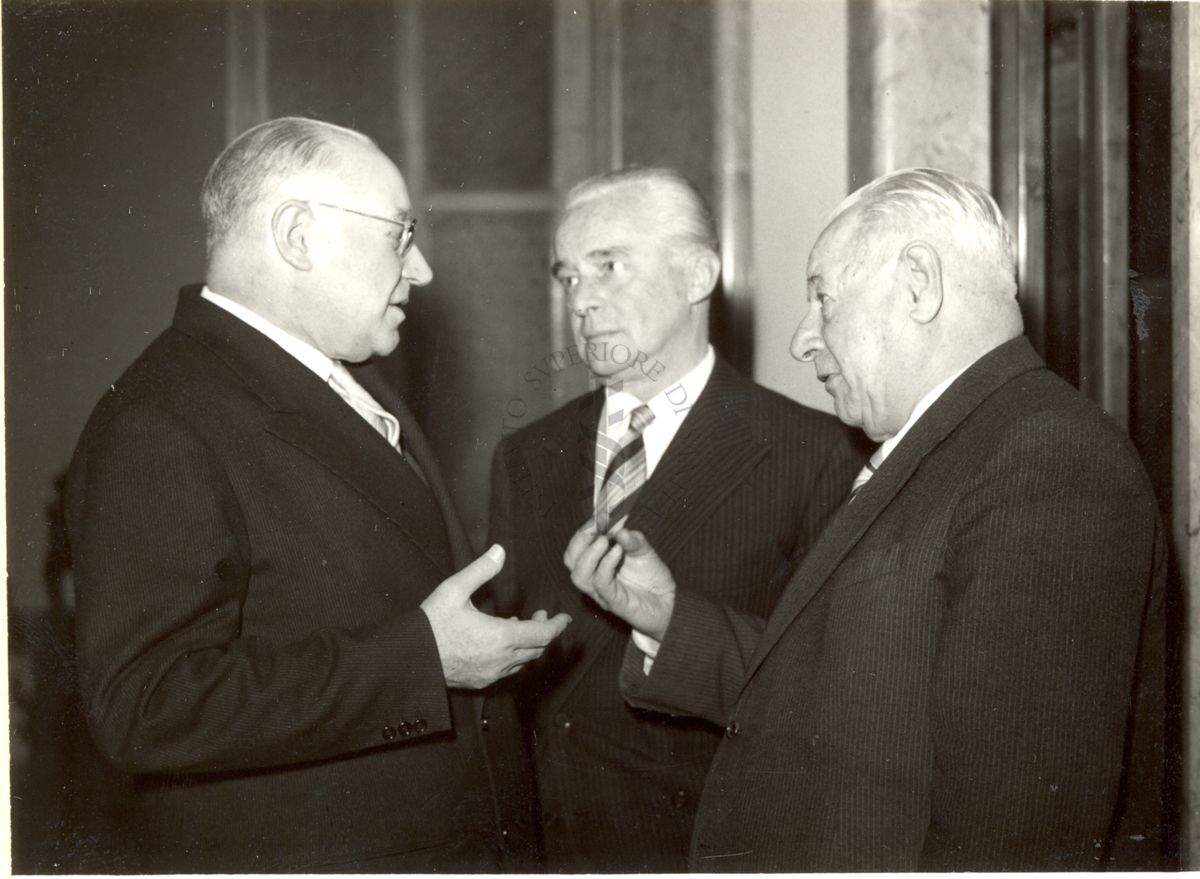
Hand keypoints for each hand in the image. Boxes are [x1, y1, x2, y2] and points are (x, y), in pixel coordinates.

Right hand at [421, 545, 570, 688]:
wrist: (409, 660)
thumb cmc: (431, 624)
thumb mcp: (454, 590)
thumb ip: (481, 570)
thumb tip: (500, 550)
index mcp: (501, 638)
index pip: (543, 635)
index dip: (557, 625)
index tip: (564, 618)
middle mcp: (502, 660)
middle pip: (537, 649)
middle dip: (543, 632)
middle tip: (540, 616)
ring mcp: (491, 674)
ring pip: (523, 662)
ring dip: (528, 645)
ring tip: (518, 626)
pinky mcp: (480, 682)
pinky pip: (507, 671)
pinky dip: (513, 657)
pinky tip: (500, 644)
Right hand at [564, 520, 675, 640]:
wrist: (669, 602)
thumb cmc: (652, 578)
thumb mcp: (645, 551)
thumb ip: (633, 540)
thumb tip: (620, 530)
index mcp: (597, 563)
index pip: (577, 548)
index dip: (582, 532)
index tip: (594, 518)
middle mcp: (595, 578)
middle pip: (571, 561)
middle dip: (579, 541)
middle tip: (594, 528)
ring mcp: (602, 592)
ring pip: (579, 575)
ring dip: (589, 554)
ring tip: (605, 540)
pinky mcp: (614, 602)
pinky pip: (601, 583)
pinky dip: (606, 564)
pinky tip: (617, 552)